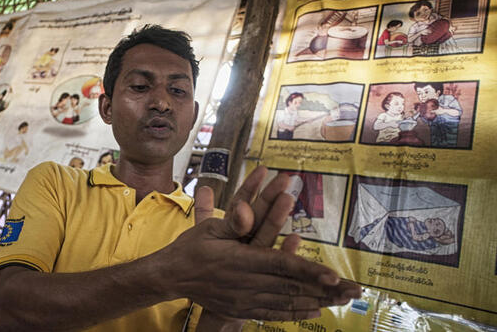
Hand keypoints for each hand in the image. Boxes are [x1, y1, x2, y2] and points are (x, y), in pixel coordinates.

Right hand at [166, 166, 359, 320]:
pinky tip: (314, 311)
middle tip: (353, 291)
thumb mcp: (210, 228)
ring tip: (342, 302)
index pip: (283, 267)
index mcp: (242, 261)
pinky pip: (274, 313)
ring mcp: (245, 299)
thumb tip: (246, 211)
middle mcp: (247, 283)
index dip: (310, 271)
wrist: (172, 276)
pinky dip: (296, 313)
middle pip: (292, 288)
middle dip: (326, 290)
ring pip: (287, 303)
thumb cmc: (192, 248)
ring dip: (317, 302)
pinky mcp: (241, 308)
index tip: (334, 276)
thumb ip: (233, 221)